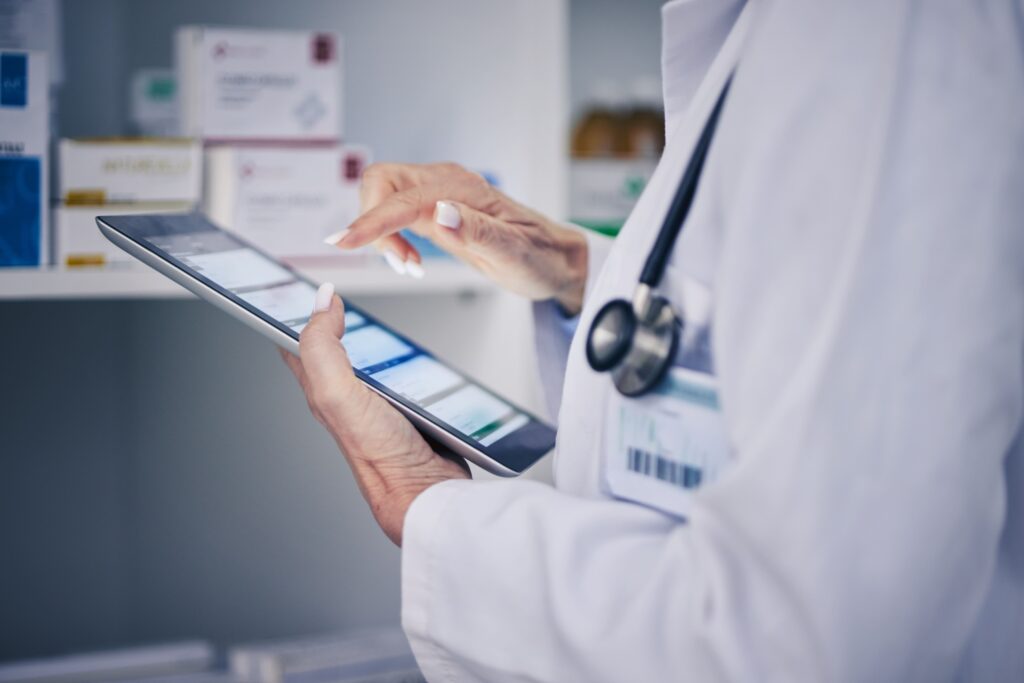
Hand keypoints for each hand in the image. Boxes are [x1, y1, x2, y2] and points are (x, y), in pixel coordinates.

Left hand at [280, 283, 469, 545]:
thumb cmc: (380, 453)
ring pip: (368, 363)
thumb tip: (322, 299)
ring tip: (364, 321)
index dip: (289, 315)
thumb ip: (323, 344)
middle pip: (330, 350)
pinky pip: (403, 379)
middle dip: (327, 322)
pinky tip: (414, 358)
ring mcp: (377, 405)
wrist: (424, 492)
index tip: (288, 288)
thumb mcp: (338, 391)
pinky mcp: (408, 413)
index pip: (296, 344)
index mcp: (321, 390)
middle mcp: (345, 398)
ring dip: (369, 342)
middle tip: (329, 297)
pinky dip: (405, 363)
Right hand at [329, 162, 588, 314]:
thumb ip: (478, 232)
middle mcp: (447, 183)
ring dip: (381, 232)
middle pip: (382, 181)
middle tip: (399, 261)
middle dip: (373, 221)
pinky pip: (395, 212)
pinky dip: (390, 236)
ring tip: (409, 264)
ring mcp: (439, 194)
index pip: (403, 196)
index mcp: (463, 189)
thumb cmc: (541, 257)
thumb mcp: (515, 253)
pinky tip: (410, 260)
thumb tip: (442, 213)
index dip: (372, 220)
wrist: (555, 260)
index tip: (345, 242)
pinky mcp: (435, 210)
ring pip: (383, 196)